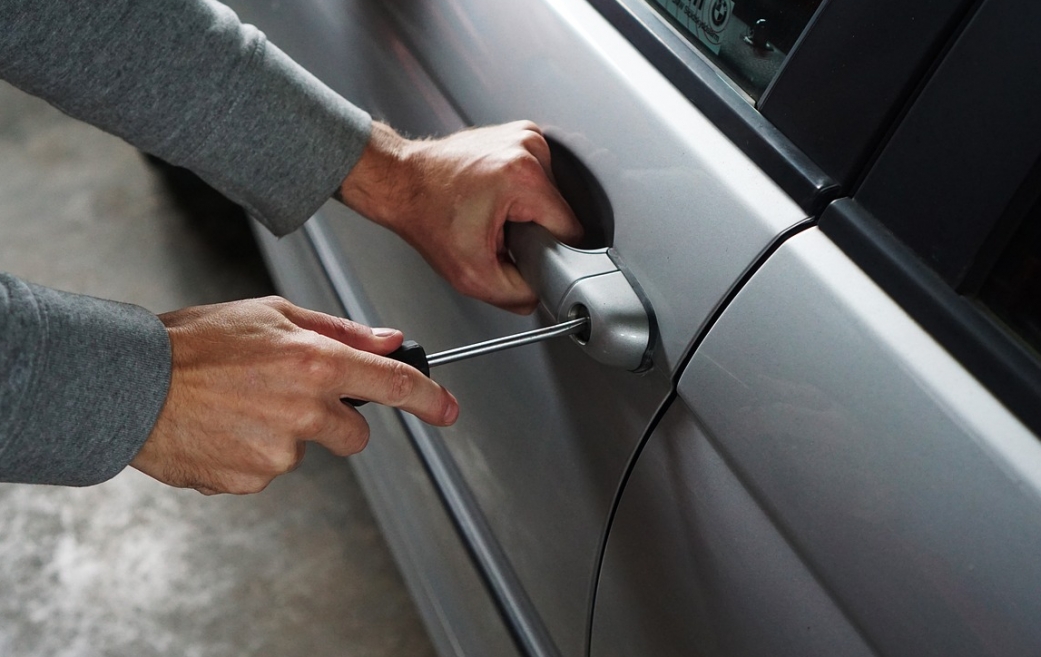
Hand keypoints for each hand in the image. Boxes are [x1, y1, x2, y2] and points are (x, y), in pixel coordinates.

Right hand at [131, 297, 457, 494]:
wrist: (129, 384)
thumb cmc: (195, 342)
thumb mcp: (272, 314)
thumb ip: (339, 330)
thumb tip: (389, 341)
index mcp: (314, 363)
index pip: (393, 385)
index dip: (429, 399)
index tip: (448, 409)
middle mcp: (304, 410)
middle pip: (354, 434)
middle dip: (335, 421)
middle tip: (287, 396)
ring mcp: (278, 452)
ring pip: (305, 451)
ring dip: (283, 434)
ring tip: (238, 406)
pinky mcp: (251, 480)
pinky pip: (267, 470)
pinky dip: (251, 453)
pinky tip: (222, 428)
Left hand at [338, 121, 582, 313]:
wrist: (401, 182)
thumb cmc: (426, 216)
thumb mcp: (472, 275)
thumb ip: (517, 295)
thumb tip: (541, 294)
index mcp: (523, 177)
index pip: (570, 229)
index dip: (549, 251)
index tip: (521, 251)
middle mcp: (528, 147)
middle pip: (559, 211)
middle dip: (534, 230)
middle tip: (498, 232)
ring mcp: (525, 136)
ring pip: (551, 195)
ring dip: (527, 211)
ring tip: (493, 212)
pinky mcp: (520, 134)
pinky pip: (538, 177)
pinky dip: (521, 192)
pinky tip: (495, 197)